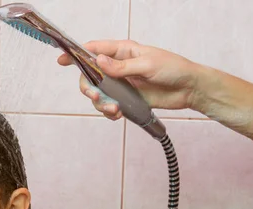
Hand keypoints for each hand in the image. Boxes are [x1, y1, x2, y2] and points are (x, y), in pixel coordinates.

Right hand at [58, 39, 199, 119]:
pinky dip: (109, 112)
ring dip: (101, 104)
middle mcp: (117, 67)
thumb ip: (122, 66)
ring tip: (114, 109)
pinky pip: (108, 106)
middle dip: (89, 88)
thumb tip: (99, 62)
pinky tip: (118, 114)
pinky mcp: (126, 99)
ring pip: (98, 94)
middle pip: (90, 76)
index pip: (94, 50)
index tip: (62, 59)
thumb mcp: (147, 64)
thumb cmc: (174, 69)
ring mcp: (120, 84)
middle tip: (96, 97)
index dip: (76, 54)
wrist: (189, 89)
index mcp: (122, 51)